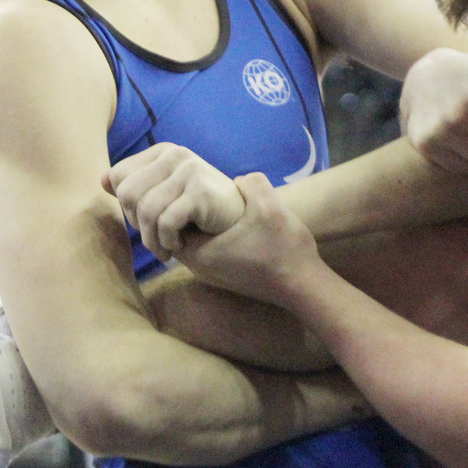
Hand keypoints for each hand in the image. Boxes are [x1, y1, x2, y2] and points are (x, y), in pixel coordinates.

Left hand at [103, 144, 244, 259]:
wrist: (237, 220)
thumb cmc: (196, 210)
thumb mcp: (162, 195)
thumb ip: (134, 186)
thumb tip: (103, 179)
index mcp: (162, 151)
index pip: (118, 177)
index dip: (126, 206)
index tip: (146, 221)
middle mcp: (175, 154)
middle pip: (127, 193)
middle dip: (137, 224)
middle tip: (156, 237)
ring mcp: (190, 169)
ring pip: (146, 211)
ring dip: (152, 240)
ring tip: (166, 248)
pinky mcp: (201, 190)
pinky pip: (166, 222)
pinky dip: (168, 242)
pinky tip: (179, 245)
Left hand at [184, 173, 318, 305]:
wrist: (303, 285)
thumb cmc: (283, 248)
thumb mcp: (270, 206)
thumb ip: (250, 184)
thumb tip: (237, 182)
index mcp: (199, 253)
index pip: (163, 223)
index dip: (174, 200)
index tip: (197, 186)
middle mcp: (199, 267)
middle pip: (174, 232)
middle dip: (185, 209)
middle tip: (207, 191)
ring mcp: (212, 273)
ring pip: (192, 240)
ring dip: (201, 221)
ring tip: (224, 203)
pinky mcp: (226, 275)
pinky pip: (208, 248)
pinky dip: (213, 233)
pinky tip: (238, 221)